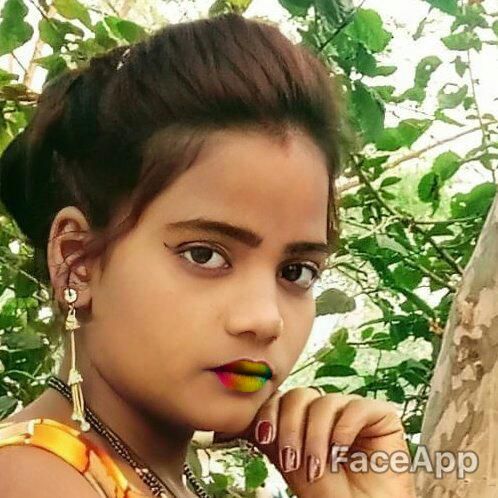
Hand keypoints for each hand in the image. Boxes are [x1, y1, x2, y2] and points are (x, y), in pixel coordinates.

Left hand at [213, 387, 416, 497]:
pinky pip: (357, 407)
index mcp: (305, 418)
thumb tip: (229, 422)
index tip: (264, 437)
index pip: (282, 398)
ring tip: (317, 467)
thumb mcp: (290, 462)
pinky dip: (344, 430)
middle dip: (290, 428)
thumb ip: (269, 435)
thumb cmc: (328, 494)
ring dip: (315, 437)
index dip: (270, 413)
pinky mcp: (380, 416)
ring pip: (324, 402)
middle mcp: (328, 411)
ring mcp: (353, 411)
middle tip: (292, 461)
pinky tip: (341, 452)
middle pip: (300, 396)